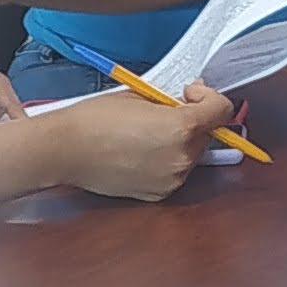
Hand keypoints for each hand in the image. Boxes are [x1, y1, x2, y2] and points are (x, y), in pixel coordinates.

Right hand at [39, 83, 238, 199]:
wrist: (64, 150)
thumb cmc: (94, 119)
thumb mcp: (139, 95)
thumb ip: (172, 99)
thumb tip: (190, 99)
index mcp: (181, 128)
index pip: (222, 110)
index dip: (208, 97)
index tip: (190, 93)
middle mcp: (182, 157)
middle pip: (208, 134)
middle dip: (194, 120)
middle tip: (165, 110)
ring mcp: (172, 179)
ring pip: (192, 154)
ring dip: (181, 141)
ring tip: (148, 132)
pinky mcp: (159, 193)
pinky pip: (175, 171)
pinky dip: (167, 160)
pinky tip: (141, 151)